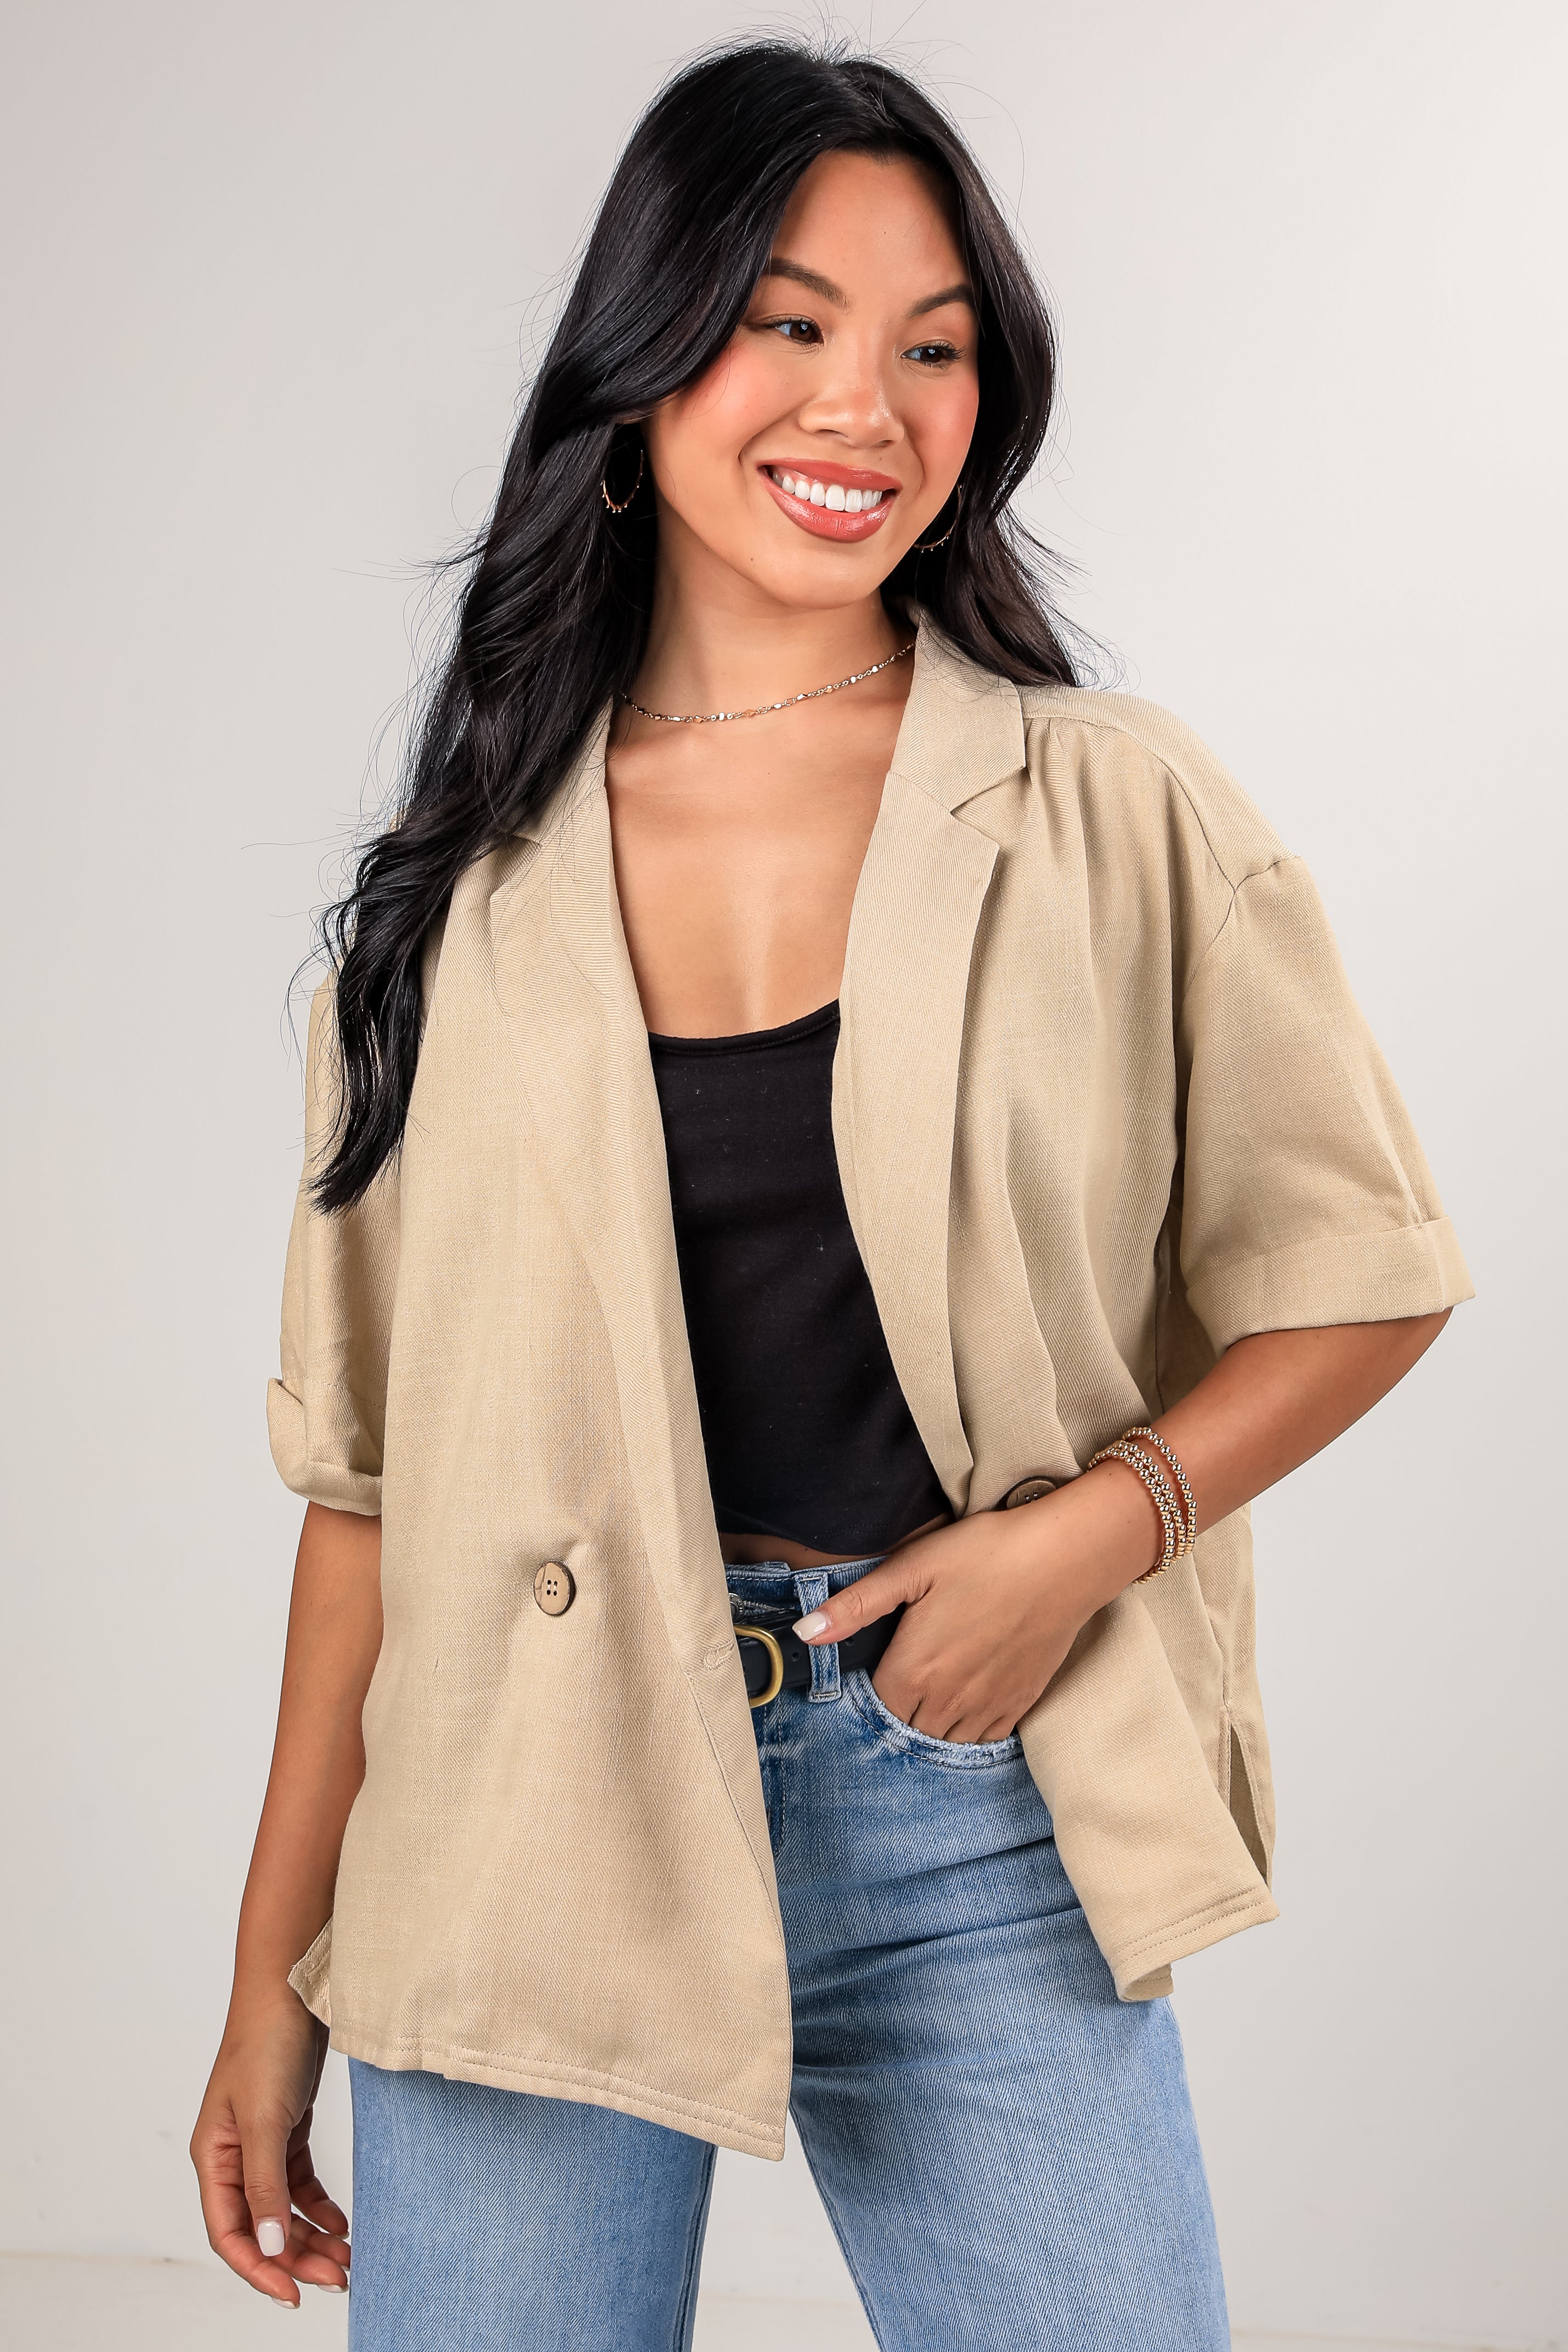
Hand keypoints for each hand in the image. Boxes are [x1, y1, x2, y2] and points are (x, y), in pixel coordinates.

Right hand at [191, 1987, 350, 2306]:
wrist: (294, 1986)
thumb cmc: (267, 2043)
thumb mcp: (265, 2118)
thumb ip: (264, 2185)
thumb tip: (267, 2247)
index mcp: (213, 2157)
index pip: (229, 2232)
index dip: (258, 2268)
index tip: (293, 2295)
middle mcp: (232, 2155)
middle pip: (260, 2226)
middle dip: (296, 2257)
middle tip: (339, 2278)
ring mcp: (260, 2141)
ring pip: (281, 2208)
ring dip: (311, 2235)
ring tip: (347, 2259)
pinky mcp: (287, 2126)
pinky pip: (298, 2182)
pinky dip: (318, 2205)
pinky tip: (340, 2222)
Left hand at [795, 1475, 1158, 1742]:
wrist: (1064, 1558)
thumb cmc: (985, 1553)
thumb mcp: (912, 1567)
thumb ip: (855, 1606)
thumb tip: (802, 1634)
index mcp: (913, 1670)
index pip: (874, 1708)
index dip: (868, 1693)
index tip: (872, 1671)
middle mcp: (947, 1700)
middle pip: (906, 1730)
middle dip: (896, 1715)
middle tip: (899, 1682)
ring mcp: (986, 1706)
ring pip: (943, 1742)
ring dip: (930, 1728)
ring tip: (928, 1697)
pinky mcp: (1020, 1703)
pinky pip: (983, 1740)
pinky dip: (968, 1731)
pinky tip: (964, 1706)